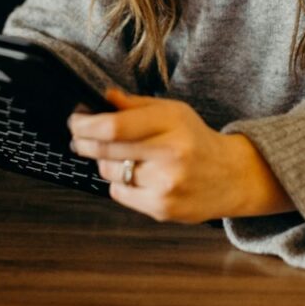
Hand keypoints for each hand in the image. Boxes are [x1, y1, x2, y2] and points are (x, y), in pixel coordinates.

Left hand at [67, 89, 293, 223]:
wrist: (230, 176)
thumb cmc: (195, 139)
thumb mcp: (172, 111)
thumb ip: (135, 105)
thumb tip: (103, 96)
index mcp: (171, 124)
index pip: (115, 126)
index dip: (86, 124)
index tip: (74, 120)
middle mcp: (169, 155)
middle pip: (107, 149)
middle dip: (84, 141)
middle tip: (77, 136)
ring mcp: (165, 185)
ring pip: (110, 172)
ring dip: (104, 162)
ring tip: (118, 155)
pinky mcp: (162, 208)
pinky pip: (120, 193)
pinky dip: (119, 182)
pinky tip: (135, 175)